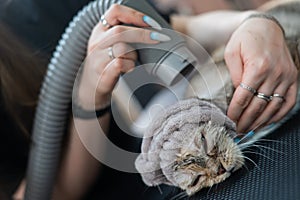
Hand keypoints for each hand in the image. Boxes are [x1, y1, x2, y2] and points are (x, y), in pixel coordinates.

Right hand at [77, 4, 169, 108]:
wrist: (92, 86)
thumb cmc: (108, 62)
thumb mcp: (111, 44)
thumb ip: (126, 35)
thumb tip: (155, 31)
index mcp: (100, 30)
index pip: (115, 11)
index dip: (135, 14)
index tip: (150, 22)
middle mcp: (97, 42)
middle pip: (120, 32)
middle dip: (143, 34)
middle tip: (159, 37)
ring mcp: (98, 58)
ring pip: (121, 49)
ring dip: (134, 54)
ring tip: (134, 60)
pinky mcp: (102, 73)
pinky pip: (120, 64)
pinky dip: (130, 65)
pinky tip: (131, 68)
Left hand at [225, 16, 297, 132]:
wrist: (265, 26)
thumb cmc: (245, 39)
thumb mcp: (232, 53)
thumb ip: (234, 75)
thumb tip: (237, 94)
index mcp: (258, 67)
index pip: (244, 97)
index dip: (235, 112)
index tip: (228, 120)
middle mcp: (275, 73)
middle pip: (258, 106)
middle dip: (246, 121)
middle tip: (236, 130)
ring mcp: (287, 76)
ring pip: (273, 107)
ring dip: (260, 121)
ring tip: (249, 129)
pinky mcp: (293, 77)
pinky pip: (289, 102)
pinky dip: (279, 114)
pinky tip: (267, 122)